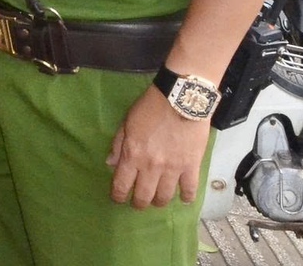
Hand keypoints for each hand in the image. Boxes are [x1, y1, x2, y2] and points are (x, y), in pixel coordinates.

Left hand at [107, 86, 212, 208]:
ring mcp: (172, 169)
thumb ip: (118, 145)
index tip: (118, 198)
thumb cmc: (150, 107)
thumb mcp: (127, 122)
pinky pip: (189, 190)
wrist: (180, 99)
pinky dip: (186, 198)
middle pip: (143, 196)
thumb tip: (110, 164)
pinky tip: (184, 199)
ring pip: (164, 197)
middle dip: (139, 203)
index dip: (118, 196)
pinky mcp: (191, 166)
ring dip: (159, 202)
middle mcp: (151, 167)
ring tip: (158, 200)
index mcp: (132, 155)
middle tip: (139, 202)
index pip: (122, 185)